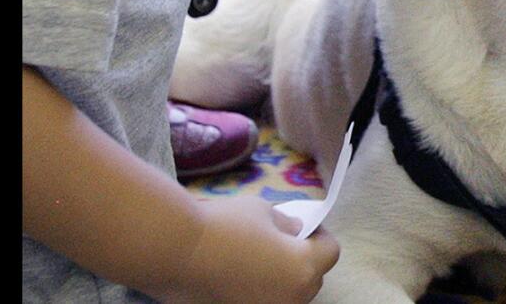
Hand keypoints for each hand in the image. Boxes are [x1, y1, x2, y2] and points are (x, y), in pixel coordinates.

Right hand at [165, 197, 339, 303]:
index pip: (330, 252)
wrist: (175, 251)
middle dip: (303, 260)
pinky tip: (241, 274)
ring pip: (289, 296)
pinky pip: (263, 301)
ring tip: (259, 260)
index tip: (305, 226)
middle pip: (312, 279)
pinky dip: (260, 291)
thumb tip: (296, 231)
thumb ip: (286, 224)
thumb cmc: (224, 225)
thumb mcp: (263, 211)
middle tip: (283, 242)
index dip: (320, 236)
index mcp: (304, 267)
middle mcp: (292, 298)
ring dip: (282, 279)